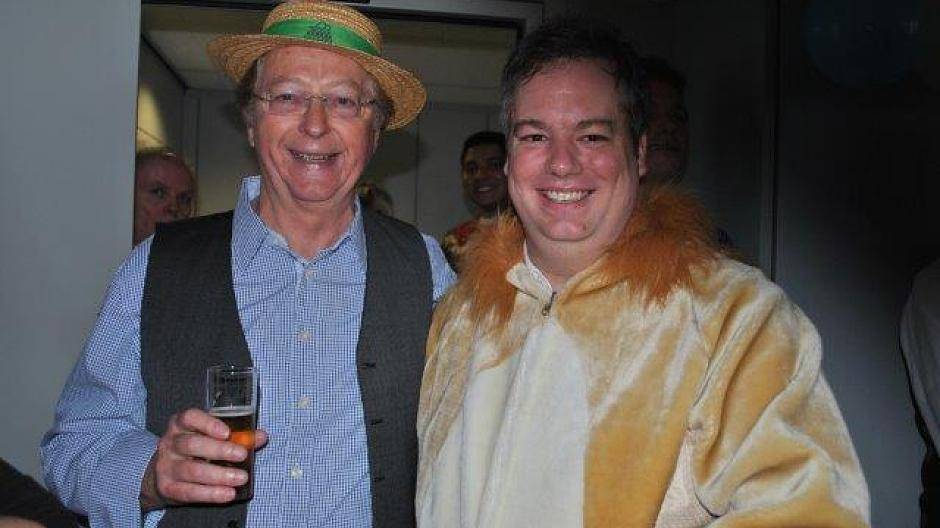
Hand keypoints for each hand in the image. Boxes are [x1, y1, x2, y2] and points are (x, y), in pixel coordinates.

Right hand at [139, 408, 267, 510]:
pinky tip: (227, 493)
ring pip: (191, 470)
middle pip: (192, 444)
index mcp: (181, 424)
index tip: (227, 433)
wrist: (164, 472)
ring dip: (219, 475)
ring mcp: (166, 466)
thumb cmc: (195, 449)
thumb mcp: (212, 437)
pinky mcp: (168, 487)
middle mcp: (170, 443)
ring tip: (241, 478)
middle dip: (219, 450)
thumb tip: (261, 436)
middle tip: (241, 455)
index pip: (190, 417)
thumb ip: (237, 435)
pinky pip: (189, 492)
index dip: (208, 424)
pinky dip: (211, 494)